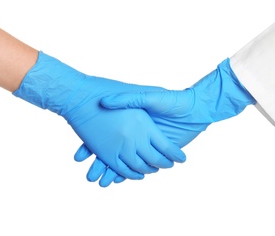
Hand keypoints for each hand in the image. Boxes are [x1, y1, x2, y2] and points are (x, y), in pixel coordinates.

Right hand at [76, 58, 255, 185]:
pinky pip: (136, 164)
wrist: (194, 110)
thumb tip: (107, 101)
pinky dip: (126, 172)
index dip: (94, 141)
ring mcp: (143, 144)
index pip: (108, 131)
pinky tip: (113, 178)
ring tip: (94, 179)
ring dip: (109, 170)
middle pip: (113, 150)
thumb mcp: (149, 96)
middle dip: (99, 162)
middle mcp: (135, 134)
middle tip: (87, 172)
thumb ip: (130, 99)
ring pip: (122, 160)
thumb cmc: (173, 101)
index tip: (80, 149)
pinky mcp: (154, 152)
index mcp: (132, 121)